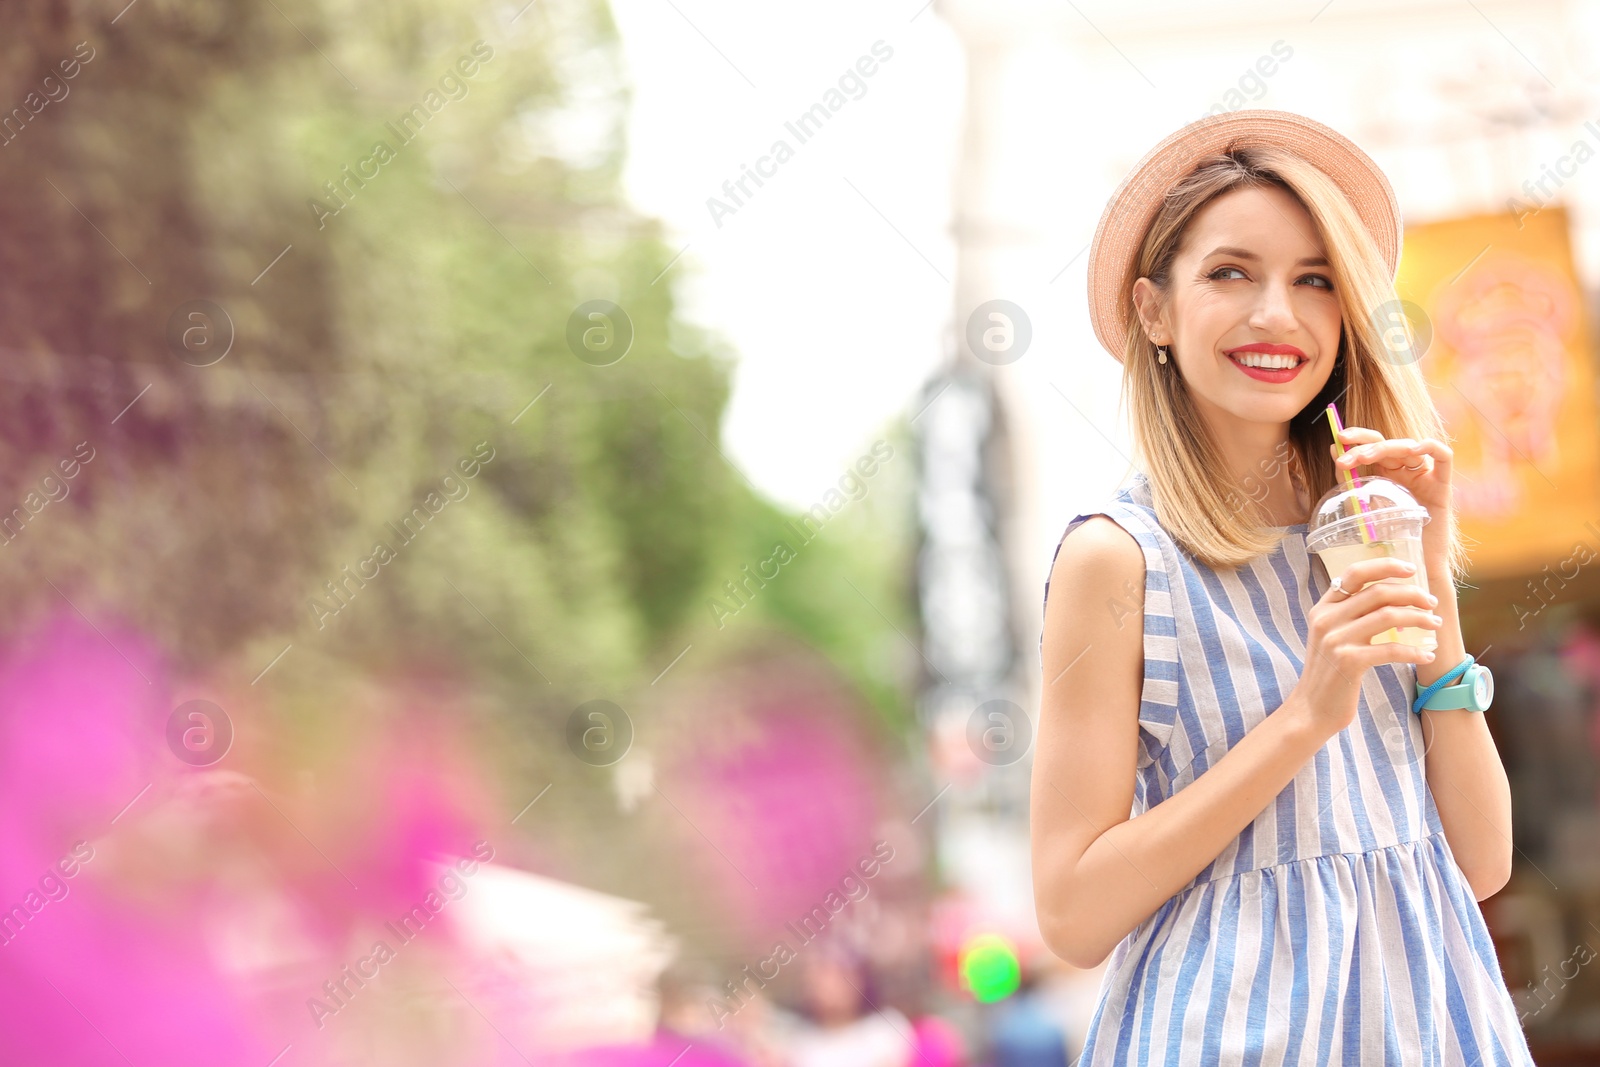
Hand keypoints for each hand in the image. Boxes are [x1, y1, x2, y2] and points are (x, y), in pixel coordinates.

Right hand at [1295, 555, 1440, 736]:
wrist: (1312, 708)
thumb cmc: (1330, 673)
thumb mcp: (1332, 637)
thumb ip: (1350, 615)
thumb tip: (1389, 596)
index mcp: (1323, 608)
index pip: (1355, 574)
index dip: (1385, 566)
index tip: (1411, 569)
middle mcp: (1327, 619)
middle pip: (1378, 592)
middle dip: (1412, 594)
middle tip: (1432, 604)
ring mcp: (1336, 639)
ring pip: (1389, 616)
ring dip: (1419, 618)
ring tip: (1435, 625)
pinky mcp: (1349, 661)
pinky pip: (1391, 649)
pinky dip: (1415, 651)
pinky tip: (1428, 655)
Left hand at [1330, 426, 1453, 573]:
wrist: (1410, 567)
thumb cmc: (1385, 540)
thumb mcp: (1361, 505)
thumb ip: (1350, 479)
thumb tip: (1334, 448)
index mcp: (1387, 473)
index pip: (1374, 444)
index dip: (1358, 438)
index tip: (1338, 440)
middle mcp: (1406, 471)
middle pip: (1388, 444)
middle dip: (1364, 445)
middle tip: (1345, 456)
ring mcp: (1425, 476)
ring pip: (1409, 447)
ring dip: (1384, 448)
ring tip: (1364, 458)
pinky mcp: (1442, 487)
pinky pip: (1444, 457)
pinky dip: (1430, 447)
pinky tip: (1414, 449)